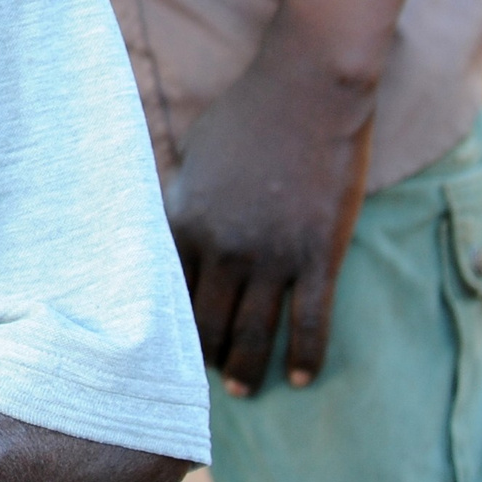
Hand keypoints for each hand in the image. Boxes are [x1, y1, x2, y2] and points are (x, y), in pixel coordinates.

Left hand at [165, 22, 374, 395]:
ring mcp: (273, 255)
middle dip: (206, 357)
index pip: (166, 292)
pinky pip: (312, 321)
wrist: (306, 92)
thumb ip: (183, 200)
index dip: (165, 327)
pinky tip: (303, 378)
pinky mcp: (319, 255)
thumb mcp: (195, 159)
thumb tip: (166, 231)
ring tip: (244, 389)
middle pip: (207, 323)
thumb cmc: (246, 117)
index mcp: (185, 221)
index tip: (162, 349)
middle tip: (206, 380)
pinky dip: (307, 356)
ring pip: (255, 332)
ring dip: (248, 368)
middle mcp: (223, 246)